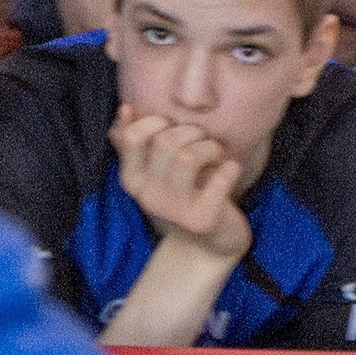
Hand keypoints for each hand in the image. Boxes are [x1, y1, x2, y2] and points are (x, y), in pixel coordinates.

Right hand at [110, 105, 248, 260]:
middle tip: (203, 141)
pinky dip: (230, 167)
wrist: (208, 245)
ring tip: (216, 155)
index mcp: (133, 180)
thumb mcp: (154, 171)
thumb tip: (125, 109)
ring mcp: (174, 211)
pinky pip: (219, 178)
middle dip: (191, 132)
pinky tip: (229, 171)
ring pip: (188, 157)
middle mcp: (148, 197)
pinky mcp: (202, 220)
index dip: (153, 122)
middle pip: (165, 142)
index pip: (130, 137)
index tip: (169, 126)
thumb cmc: (183, 196)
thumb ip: (135, 142)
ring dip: (210, 147)